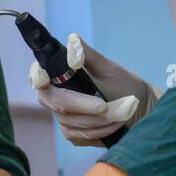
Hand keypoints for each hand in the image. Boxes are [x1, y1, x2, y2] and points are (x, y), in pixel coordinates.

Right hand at [29, 34, 160, 145]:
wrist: (137, 108)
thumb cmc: (122, 84)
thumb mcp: (107, 67)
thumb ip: (88, 54)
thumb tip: (72, 40)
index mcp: (59, 76)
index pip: (37, 76)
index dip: (37, 77)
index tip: (43, 78)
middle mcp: (55, 97)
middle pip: (56, 102)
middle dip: (82, 105)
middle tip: (105, 107)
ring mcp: (62, 117)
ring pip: (71, 122)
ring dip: (98, 119)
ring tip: (119, 112)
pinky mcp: (72, 134)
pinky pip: (80, 135)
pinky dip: (100, 130)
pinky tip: (114, 123)